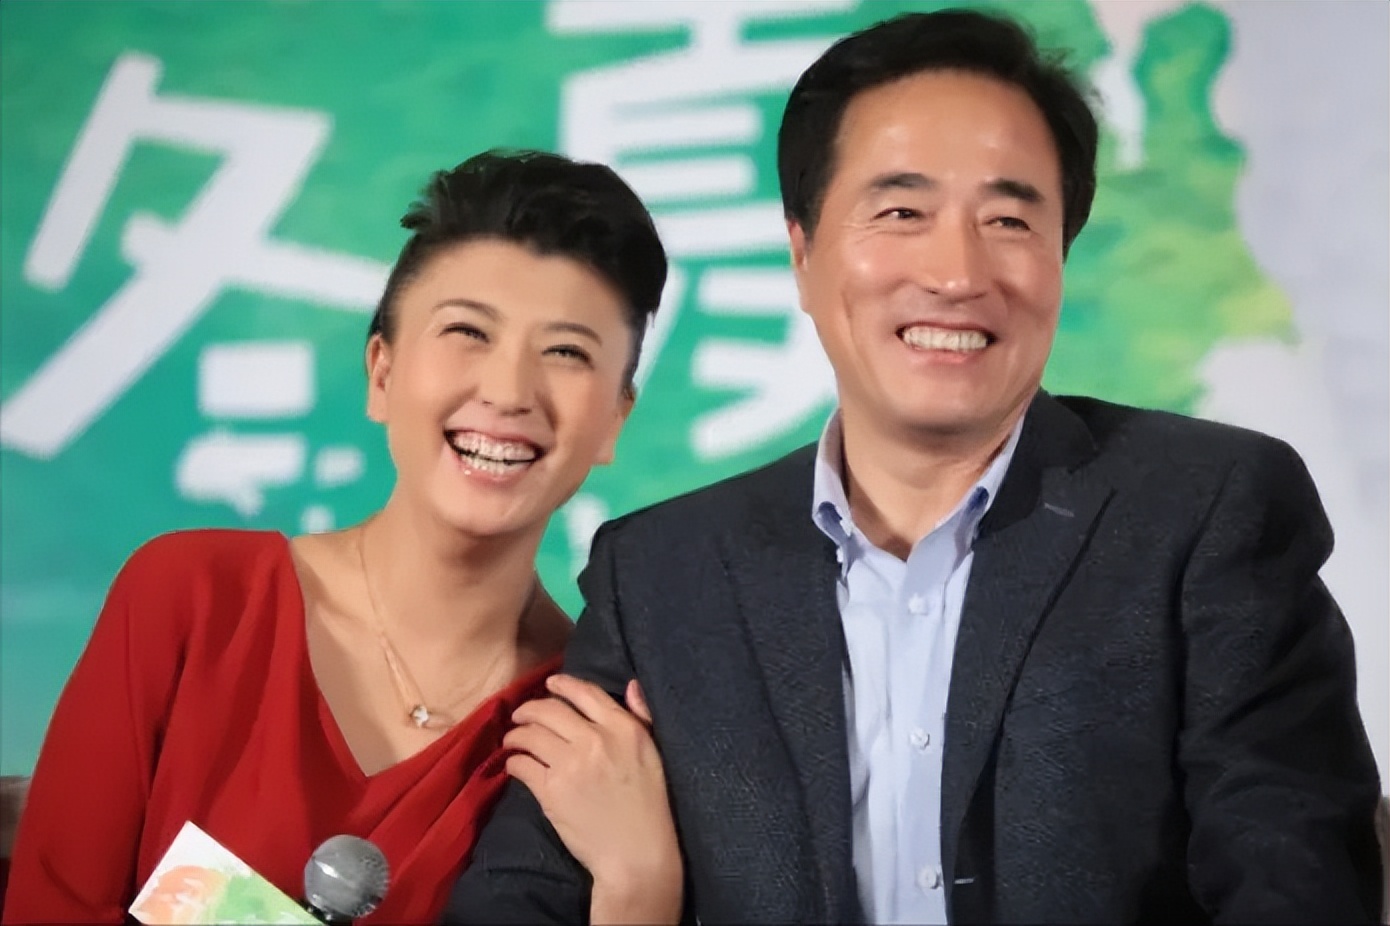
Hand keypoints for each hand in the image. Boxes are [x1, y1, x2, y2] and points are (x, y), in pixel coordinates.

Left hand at [504, 675, 682, 924]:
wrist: (636, 855)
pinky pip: (523, 765)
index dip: (562, 684)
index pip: (586, 693)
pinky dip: (514, 761)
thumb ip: (642, 717)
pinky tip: (514, 763)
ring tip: (513, 738)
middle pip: (551, 710)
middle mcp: (596, 741)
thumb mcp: (654, 754)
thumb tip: (629, 685)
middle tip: (521, 714)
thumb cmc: (651, 806)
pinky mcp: (551, 792)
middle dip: (530, 708)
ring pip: (531, 734)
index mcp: (625, 730)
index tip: (550, 684)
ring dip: (516, 733)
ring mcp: (571, 766)